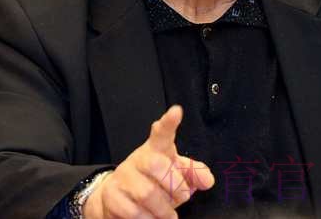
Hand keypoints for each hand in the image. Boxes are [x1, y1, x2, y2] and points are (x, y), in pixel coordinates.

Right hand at [83, 105, 214, 218]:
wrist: (116, 198)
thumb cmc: (154, 182)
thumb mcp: (176, 174)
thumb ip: (194, 174)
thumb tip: (208, 181)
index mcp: (158, 150)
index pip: (162, 133)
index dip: (169, 122)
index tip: (176, 111)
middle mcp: (139, 159)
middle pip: (157, 165)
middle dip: (175, 186)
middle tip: (181, 196)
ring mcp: (123, 176)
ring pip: (147, 193)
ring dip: (163, 210)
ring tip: (168, 214)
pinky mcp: (112, 195)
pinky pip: (134, 212)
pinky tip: (152, 218)